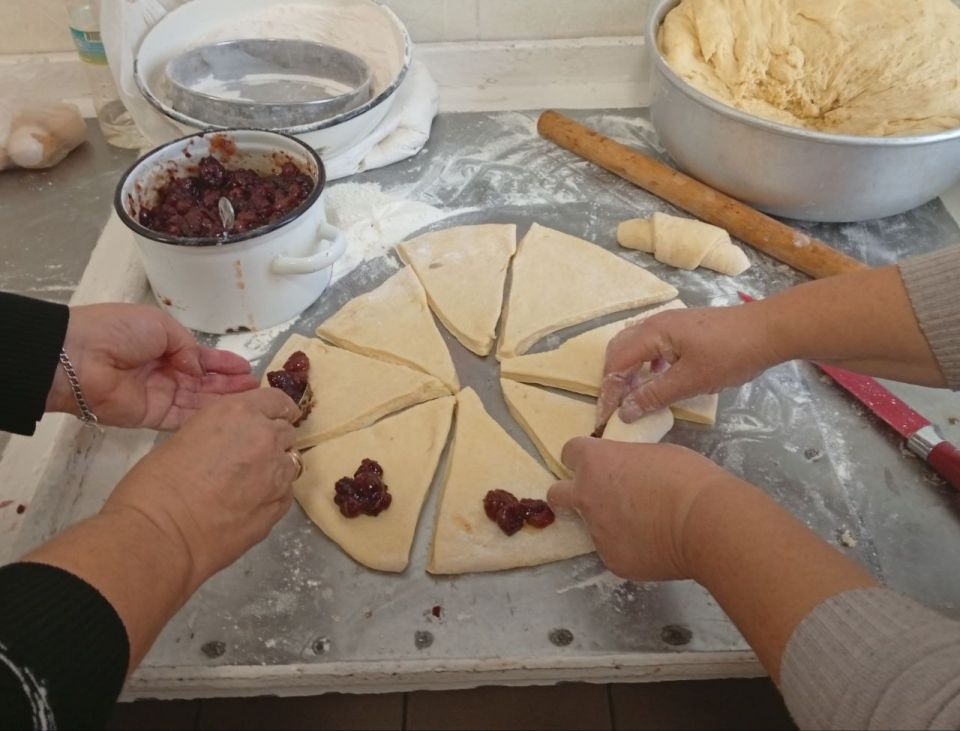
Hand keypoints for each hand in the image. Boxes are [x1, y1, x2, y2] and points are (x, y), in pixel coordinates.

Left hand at [47, 303, 257, 429]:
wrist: (79, 357)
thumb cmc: (118, 331)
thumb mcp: (160, 325)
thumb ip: (188, 346)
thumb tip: (198, 368)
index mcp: (164, 346)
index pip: (200, 357)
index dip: (223, 363)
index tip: (247, 368)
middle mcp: (164, 372)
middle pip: (203, 381)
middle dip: (229, 383)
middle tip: (256, 388)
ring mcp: (159, 395)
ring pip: (198, 400)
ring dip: (223, 400)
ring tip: (251, 400)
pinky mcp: (152, 417)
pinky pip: (184, 418)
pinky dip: (205, 417)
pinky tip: (228, 415)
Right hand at [100, 388, 301, 588]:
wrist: (161, 533)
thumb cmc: (156, 484)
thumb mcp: (188, 435)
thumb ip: (222, 431)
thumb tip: (233, 440)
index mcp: (239, 413)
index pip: (277, 401)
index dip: (276, 410)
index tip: (275, 418)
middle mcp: (266, 438)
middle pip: (285, 432)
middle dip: (273, 440)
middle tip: (251, 456)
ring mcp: (277, 474)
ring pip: (289, 463)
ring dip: (275, 468)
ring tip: (248, 484)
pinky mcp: (279, 506)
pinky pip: (285, 493)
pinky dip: (273, 494)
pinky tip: (250, 504)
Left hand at [547, 437, 743, 580]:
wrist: (705, 522)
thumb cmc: (688, 478)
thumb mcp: (656, 455)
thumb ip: (630, 465)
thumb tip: (631, 476)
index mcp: (596, 462)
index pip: (570, 453)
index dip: (583, 458)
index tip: (595, 463)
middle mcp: (586, 496)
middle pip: (558, 494)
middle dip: (569, 495)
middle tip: (596, 499)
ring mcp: (596, 531)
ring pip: (592, 526)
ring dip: (609, 524)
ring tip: (646, 526)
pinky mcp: (611, 560)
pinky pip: (614, 551)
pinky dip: (629, 549)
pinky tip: (654, 546)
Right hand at [599, 304, 777, 423]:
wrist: (769, 330)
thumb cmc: (731, 354)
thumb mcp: (691, 380)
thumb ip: (655, 395)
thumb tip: (625, 410)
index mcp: (653, 333)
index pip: (616, 363)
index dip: (609, 391)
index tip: (606, 417)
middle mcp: (655, 323)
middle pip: (619, 350)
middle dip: (613, 379)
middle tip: (615, 407)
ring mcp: (670, 323)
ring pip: (635, 346)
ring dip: (629, 371)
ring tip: (632, 396)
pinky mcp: (684, 329)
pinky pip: (652, 345)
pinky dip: (645, 364)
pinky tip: (656, 378)